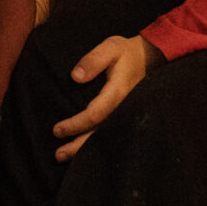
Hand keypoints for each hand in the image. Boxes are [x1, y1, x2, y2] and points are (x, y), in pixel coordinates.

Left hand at [52, 34, 162, 159]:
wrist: (149, 57)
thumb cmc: (126, 52)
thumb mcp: (110, 48)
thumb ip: (93, 60)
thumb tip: (75, 77)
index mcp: (117, 93)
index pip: (94, 115)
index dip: (75, 124)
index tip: (57, 130)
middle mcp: (122, 108)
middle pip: (99, 133)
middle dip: (78, 146)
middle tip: (58, 155)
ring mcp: (124, 113)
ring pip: (104, 136)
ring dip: (84, 148)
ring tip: (64, 157)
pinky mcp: (123, 114)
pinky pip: (108, 131)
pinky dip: (94, 142)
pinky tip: (81, 148)